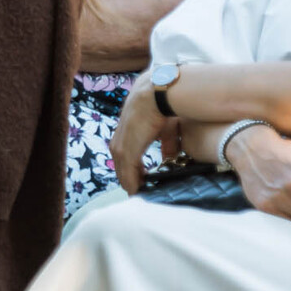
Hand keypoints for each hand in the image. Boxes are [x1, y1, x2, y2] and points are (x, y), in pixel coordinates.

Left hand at [111, 74, 170, 192]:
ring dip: (131, 185)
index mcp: (127, 133)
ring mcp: (121, 145)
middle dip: (131, 180)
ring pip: (122, 172)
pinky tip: (137, 193)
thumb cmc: (164, 106)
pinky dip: (131, 184)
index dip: (133, 171)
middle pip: (121, 167)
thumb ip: (168, 144)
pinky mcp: (125, 150)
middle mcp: (120, 140)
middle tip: (141, 195)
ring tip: (139, 197)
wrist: (157, 94)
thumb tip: (170, 158)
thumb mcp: (166, 130)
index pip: (126, 157)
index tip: (142, 183)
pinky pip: (127, 173)